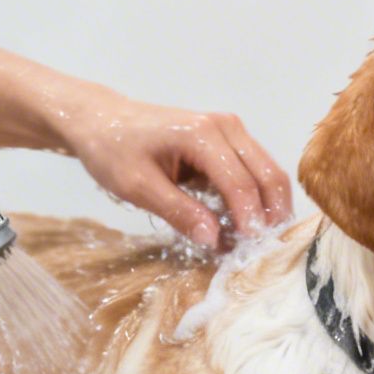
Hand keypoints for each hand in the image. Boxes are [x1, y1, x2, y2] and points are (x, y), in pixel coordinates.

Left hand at [61, 96, 292, 249]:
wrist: (102, 119)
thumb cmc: (112, 149)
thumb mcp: (138, 186)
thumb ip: (179, 212)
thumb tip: (214, 240)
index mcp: (203, 134)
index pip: (240, 183)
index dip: (249, 220)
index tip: (251, 253)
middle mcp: (226, 127)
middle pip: (268, 174)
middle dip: (271, 215)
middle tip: (265, 253)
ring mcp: (230, 130)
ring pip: (267, 172)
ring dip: (267, 208)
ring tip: (256, 244)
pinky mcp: (227, 140)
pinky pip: (252, 171)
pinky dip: (254, 199)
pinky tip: (243, 226)